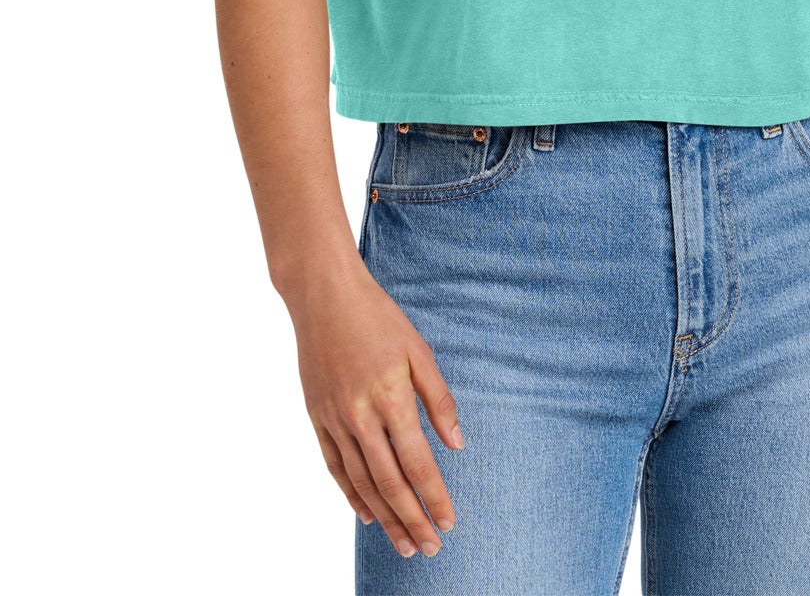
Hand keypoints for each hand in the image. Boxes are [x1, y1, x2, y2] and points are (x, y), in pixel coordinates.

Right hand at [288, 260, 466, 559]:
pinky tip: (367, 514)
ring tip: (403, 543)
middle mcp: (360, 415)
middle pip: (388, 482)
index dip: (434, 496)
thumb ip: (438, 399)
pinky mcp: (317, 417)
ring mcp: (334, 418)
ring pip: (361, 482)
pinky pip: (335, 466)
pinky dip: (351, 494)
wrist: (323, 295)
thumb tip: (457, 444)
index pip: (417, 462)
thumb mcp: (417, 350)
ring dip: (384, 517)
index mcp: (390, 396)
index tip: (449, 522)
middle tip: (429, 548)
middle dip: (411, 520)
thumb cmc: (378, 317)